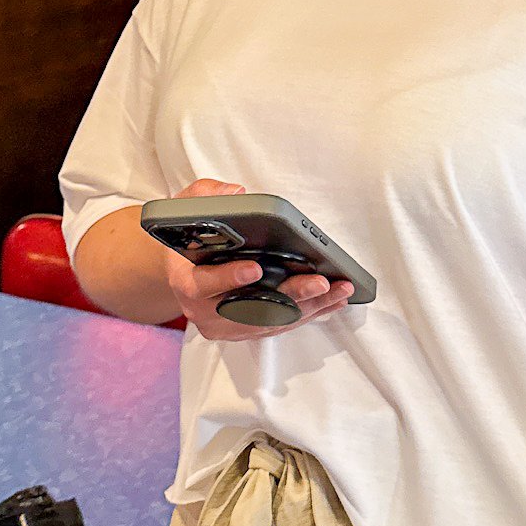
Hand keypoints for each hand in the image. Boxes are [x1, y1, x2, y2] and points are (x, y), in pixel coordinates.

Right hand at [158, 179, 354, 340]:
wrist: (186, 270)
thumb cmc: (190, 237)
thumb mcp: (187, 207)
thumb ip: (206, 196)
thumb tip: (237, 193)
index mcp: (186, 282)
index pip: (204, 286)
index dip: (229, 278)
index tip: (256, 269)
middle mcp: (205, 312)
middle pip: (250, 310)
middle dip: (290, 296)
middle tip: (319, 282)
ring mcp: (227, 326)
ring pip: (273, 321)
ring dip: (310, 306)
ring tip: (339, 289)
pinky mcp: (247, 331)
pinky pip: (281, 325)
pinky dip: (310, 313)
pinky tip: (334, 300)